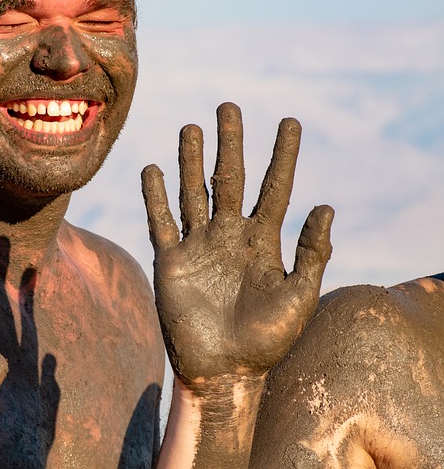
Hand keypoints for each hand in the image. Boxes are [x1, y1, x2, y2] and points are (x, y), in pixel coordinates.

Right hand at [141, 102, 333, 385]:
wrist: (224, 371)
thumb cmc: (267, 340)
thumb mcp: (299, 297)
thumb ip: (311, 253)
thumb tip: (327, 206)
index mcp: (264, 242)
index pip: (275, 188)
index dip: (283, 156)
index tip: (290, 122)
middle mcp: (229, 236)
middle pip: (229, 179)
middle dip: (231, 144)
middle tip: (230, 106)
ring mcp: (198, 246)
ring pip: (193, 192)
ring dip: (191, 160)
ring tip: (191, 127)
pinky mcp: (170, 260)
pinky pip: (161, 221)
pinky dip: (154, 196)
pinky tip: (152, 169)